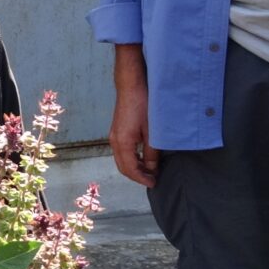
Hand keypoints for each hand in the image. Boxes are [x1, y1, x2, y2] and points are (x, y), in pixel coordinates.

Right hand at [109, 44, 159, 187]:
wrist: (131, 86)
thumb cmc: (142, 105)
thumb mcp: (152, 132)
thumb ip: (151, 153)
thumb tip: (152, 169)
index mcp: (122, 143)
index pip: (130, 169)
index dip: (142, 179)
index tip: (154, 183)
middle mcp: (114, 141)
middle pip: (123, 167)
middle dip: (137, 175)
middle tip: (153, 179)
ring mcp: (114, 135)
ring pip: (121, 160)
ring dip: (134, 167)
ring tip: (150, 170)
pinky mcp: (117, 131)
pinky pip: (121, 151)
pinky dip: (131, 158)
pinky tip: (143, 157)